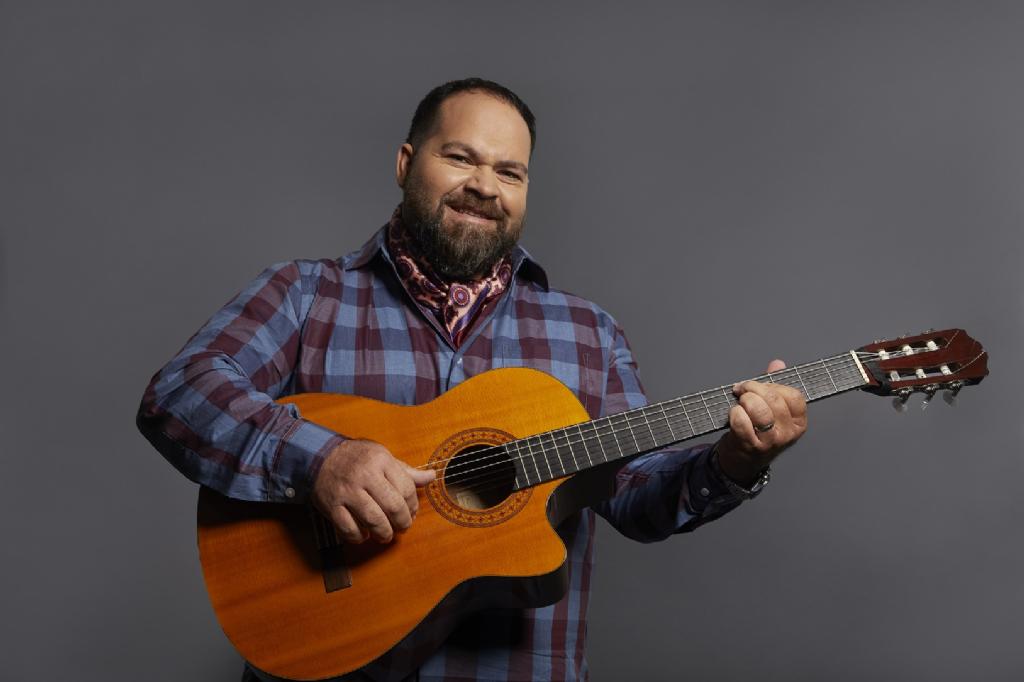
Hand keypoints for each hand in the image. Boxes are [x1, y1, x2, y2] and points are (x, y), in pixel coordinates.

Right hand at [312, 439, 434, 543]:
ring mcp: (347, 492)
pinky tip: (364, 534)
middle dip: (403, 522)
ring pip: (374, 520)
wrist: (320, 456)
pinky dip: (360, 536)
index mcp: (381, 461)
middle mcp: (365, 475)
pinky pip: (349, 529)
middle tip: (403, 527)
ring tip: (386, 535)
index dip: (413, 506)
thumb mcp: (382, 457)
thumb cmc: (357, 458)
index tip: (412, 513)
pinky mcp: (332, 506)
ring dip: (384, 533)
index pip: (406, 489)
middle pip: (393, 507)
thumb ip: (406, 471)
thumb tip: (432, 476)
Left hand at [715, 359, 807, 486]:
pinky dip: (734, 413)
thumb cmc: (757, 432)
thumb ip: (774, 385)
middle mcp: (788, 433)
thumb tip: (777, 364)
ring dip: (744, 401)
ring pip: (758, 409)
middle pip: (773, 399)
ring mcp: (770, 441)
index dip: (773, 385)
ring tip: (739, 403)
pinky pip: (741, 421)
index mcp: (798, 422)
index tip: (760, 385)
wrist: (742, 461)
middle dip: (753, 388)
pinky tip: (733, 416)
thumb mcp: (771, 410)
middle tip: (742, 390)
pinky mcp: (751, 446)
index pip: (793, 395)